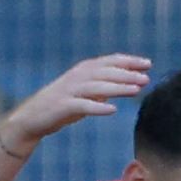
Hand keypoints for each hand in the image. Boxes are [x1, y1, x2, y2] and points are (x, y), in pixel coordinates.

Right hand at [0, 55, 148, 156]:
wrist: (32, 118)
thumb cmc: (62, 105)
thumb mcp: (86, 92)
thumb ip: (104, 85)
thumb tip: (131, 83)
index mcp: (83, 70)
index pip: (110, 61)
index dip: (129, 61)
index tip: (148, 64)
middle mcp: (77, 76)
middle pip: (106, 72)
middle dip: (127, 74)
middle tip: (146, 78)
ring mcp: (69, 90)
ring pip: (97, 86)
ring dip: (118, 87)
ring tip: (136, 90)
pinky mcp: (62, 106)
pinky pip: (83, 105)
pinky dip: (97, 107)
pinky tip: (112, 110)